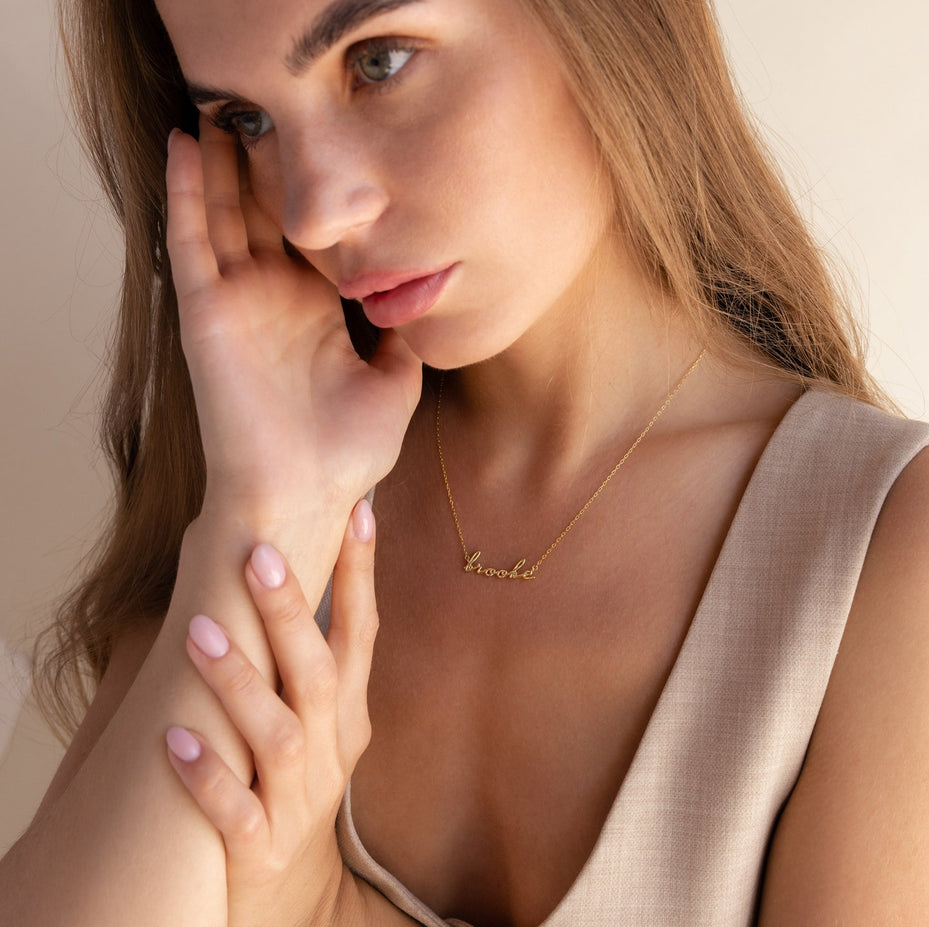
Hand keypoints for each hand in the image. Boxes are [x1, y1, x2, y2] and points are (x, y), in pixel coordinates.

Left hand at [164, 501, 377, 926]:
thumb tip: (272, 566)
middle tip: (260, 555)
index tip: (359, 508)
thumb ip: (301, 660)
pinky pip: (237, 810)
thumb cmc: (294, 788)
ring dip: (242, 684)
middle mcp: (332, 748)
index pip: (362, 632)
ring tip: (199, 636)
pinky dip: (210, 776)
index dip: (363, 572)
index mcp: (349, 712)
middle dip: (294, 612)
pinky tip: (174, 741)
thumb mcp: (316, 724)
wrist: (293, 903)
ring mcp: (300, 799)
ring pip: (280, 734)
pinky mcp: (262, 847)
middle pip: (321, 672)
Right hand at [165, 121, 420, 529]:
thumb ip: (401, 340)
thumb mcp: (394, 386)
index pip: (307, 237)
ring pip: (221, 212)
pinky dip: (182, 191)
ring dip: (217, 161)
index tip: (322, 145)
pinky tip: (183, 145)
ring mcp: (237, 303)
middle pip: (260, 212)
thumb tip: (421, 304)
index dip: (309, 192)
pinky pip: (188, 238)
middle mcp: (273, 301)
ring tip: (219, 107)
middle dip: (259, 162)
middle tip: (265, 108)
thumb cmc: (347, 454)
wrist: (305, 493)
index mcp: (315, 314)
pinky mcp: (206, 311)